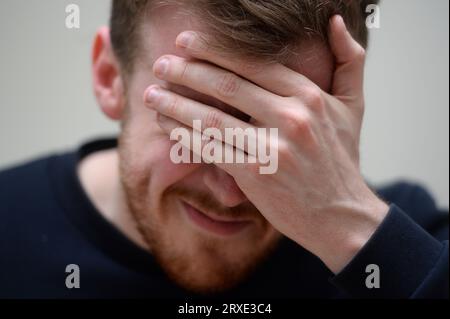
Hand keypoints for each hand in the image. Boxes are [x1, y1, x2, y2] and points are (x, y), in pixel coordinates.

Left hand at [144, 15, 388, 272]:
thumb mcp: (353, 105)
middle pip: (225, 85)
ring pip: (211, 118)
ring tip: (151, 94)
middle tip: (160, 64)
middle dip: (185, 71)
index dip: (213, 49)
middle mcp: (291, 116)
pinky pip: (209, 148)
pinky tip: (165, 125)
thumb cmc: (340, 159)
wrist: (340, 214)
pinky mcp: (256, 174)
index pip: (252, 62)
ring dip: (175, 103)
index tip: (185, 42)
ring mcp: (272, 147)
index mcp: (309, 95)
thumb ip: (350, 59)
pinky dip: (183, 135)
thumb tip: (336, 20)